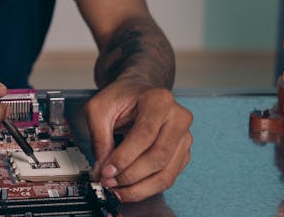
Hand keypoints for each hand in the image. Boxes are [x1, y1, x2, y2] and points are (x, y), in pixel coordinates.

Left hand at [84, 79, 192, 201]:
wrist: (138, 92)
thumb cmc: (122, 97)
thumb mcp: (99, 108)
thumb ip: (99, 136)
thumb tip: (102, 168)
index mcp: (159, 100)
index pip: (144, 135)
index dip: (124, 158)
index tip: (106, 171)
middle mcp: (178, 118)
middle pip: (158, 157)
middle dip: (130, 175)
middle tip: (108, 182)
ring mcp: (184, 137)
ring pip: (166, 173)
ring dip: (139, 188)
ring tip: (117, 190)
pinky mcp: (184, 153)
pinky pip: (168, 178)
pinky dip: (147, 188)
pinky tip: (129, 189)